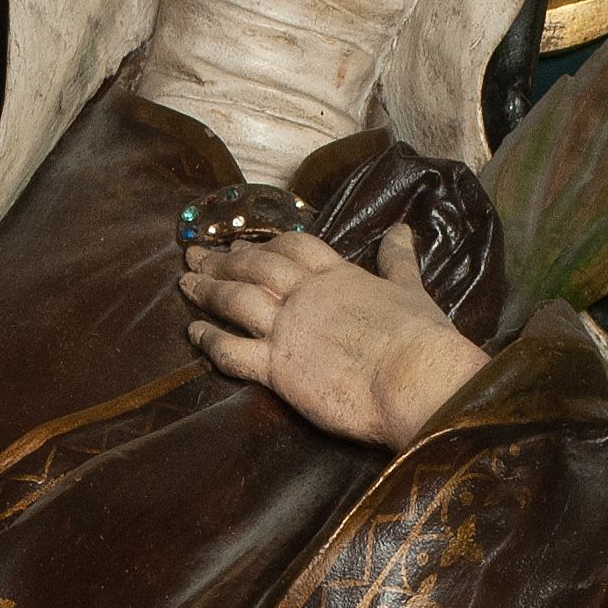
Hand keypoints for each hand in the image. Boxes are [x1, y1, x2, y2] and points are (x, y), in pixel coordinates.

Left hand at [181, 220, 484, 445]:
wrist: (416, 378)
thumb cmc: (422, 338)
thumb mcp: (412, 288)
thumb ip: (399, 259)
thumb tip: (403, 229)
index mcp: (337, 275)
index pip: (291, 248)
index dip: (263, 245)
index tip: (241, 243)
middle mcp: (306, 295)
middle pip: (254, 268)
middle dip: (222, 260)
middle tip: (195, 255)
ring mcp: (288, 329)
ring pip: (236, 301)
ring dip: (208, 290)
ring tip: (185, 283)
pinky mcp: (279, 368)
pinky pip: (233, 351)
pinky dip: (210, 341)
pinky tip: (193, 333)